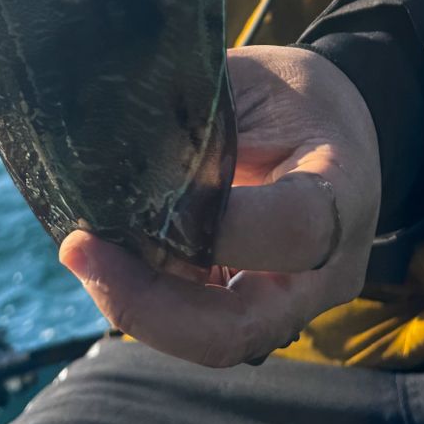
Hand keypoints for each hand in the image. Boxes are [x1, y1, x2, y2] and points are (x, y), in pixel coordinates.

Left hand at [60, 45, 380, 366]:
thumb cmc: (293, 94)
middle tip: (80, 248)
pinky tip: (107, 260)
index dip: (217, 227)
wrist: (335, 126)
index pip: (290, 232)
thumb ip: (198, 122)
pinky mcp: (261, 312)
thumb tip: (108, 139)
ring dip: (136, 305)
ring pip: (211, 340)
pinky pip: (200, 325)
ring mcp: (295, 303)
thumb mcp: (254, 83)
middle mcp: (328, 269)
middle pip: (239, 327)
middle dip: (147, 304)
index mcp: (342, 193)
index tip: (142, 200)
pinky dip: (148, 300)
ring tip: (83, 251)